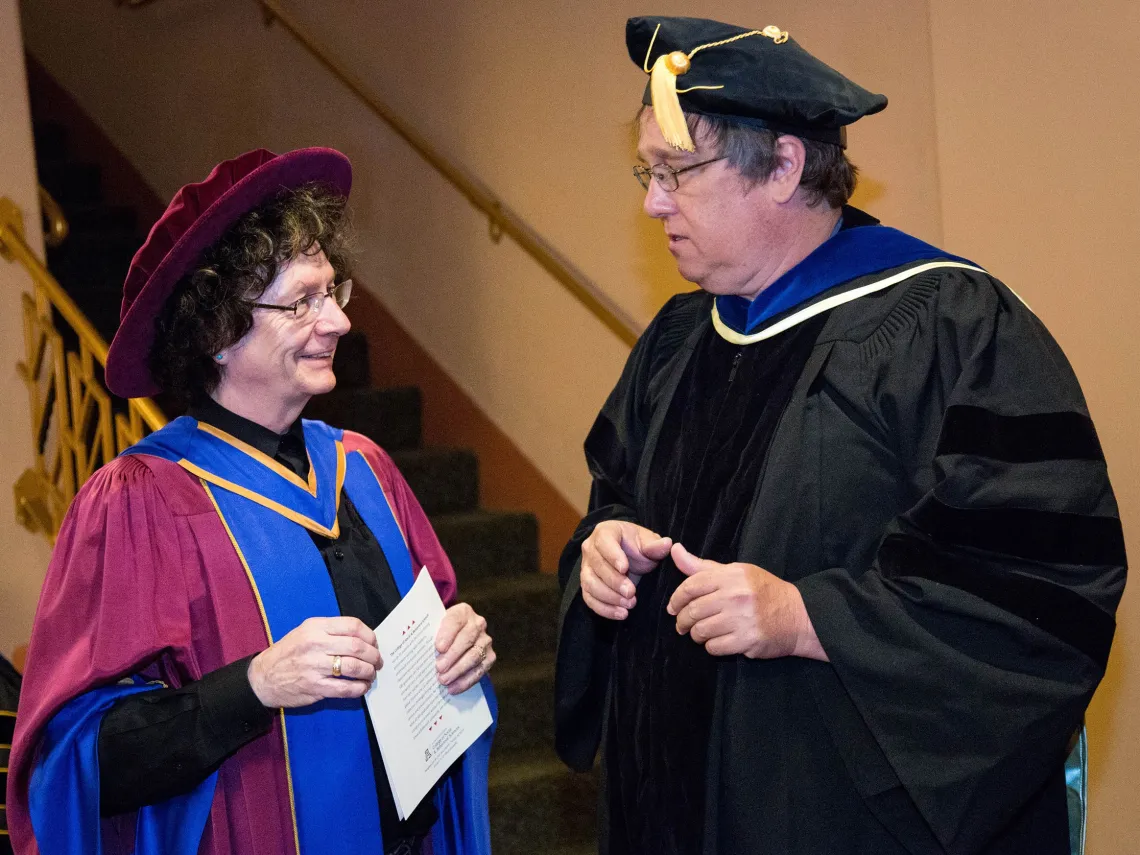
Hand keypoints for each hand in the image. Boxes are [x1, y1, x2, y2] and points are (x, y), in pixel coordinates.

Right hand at [248, 616, 382, 707]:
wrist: (263, 677)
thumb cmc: (289, 652)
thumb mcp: (306, 631)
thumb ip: (331, 632)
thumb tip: (362, 639)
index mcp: (316, 627)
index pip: (352, 626)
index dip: (370, 635)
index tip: (374, 643)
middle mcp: (315, 644)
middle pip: (357, 647)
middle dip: (374, 655)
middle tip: (378, 661)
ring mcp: (314, 666)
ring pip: (354, 667)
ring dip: (368, 672)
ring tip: (371, 674)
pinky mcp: (314, 687)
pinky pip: (345, 688)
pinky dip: (359, 688)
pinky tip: (362, 687)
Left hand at [435, 603, 494, 694]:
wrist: (459, 636)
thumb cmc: (442, 632)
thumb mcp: (436, 626)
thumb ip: (429, 635)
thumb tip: (417, 653)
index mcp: (462, 612)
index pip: (455, 620)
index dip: (447, 634)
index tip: (438, 647)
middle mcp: (478, 623)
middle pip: (467, 638)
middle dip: (452, 655)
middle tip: (439, 669)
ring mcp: (486, 640)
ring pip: (475, 656)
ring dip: (458, 670)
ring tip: (444, 680)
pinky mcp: (490, 656)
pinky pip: (480, 670)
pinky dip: (466, 681)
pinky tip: (453, 688)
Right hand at [580, 520, 671, 619]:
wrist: (628, 556)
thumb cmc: (637, 546)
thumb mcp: (648, 542)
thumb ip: (655, 545)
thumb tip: (667, 544)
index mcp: (605, 532)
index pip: (604, 541)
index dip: (612, 555)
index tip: (625, 568)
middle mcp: (590, 549)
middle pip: (597, 565)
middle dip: (614, 581)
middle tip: (631, 592)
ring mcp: (586, 568)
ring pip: (590, 583)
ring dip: (609, 597)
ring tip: (629, 604)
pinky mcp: (586, 585)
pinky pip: (589, 598)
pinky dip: (604, 609)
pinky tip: (621, 613)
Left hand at [666, 543, 826, 660]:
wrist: (798, 616)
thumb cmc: (763, 592)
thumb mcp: (736, 572)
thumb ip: (703, 566)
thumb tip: (675, 550)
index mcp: (731, 576)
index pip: (691, 586)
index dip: (676, 599)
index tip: (673, 608)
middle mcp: (736, 596)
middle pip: (693, 611)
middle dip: (682, 620)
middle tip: (682, 625)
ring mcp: (742, 619)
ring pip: (701, 631)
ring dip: (696, 635)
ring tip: (699, 633)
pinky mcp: (747, 641)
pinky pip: (714, 647)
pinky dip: (710, 646)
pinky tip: (716, 641)